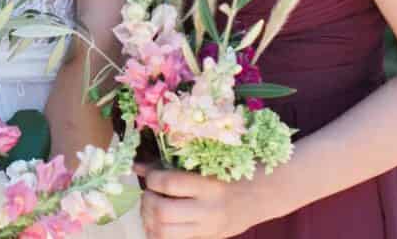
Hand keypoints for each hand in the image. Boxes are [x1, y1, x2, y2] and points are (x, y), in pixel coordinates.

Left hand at [137, 163, 267, 238]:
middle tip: (149, 193)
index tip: (151, 175)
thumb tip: (137, 167)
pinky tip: (157, 221)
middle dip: (147, 201)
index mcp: (208, 184)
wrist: (260, 195)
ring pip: (164, 231)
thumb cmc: (228, 172)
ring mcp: (207, 227)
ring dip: (148, 219)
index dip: (151, 178)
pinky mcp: (206, 238)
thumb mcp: (204, 165)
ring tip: (151, 208)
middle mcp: (208, 209)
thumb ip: (170, 166)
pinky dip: (157, 232)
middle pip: (162, 211)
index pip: (168, 183)